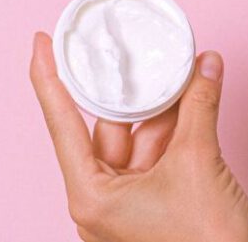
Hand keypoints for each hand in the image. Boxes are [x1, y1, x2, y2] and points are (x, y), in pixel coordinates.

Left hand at [30, 33, 247, 241]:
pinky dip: (173, 129)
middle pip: (106, 128)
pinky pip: (156, 156)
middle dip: (126, 89)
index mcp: (92, 196)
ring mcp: (128, 204)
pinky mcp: (153, 204)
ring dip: (160, 108)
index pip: (62, 123)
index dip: (48, 78)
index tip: (41, 43)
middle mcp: (103, 201)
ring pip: (138, 140)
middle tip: (126, 50)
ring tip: (178, 72)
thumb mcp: (199, 161)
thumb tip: (206, 66)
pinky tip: (188, 101)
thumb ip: (199, 107)